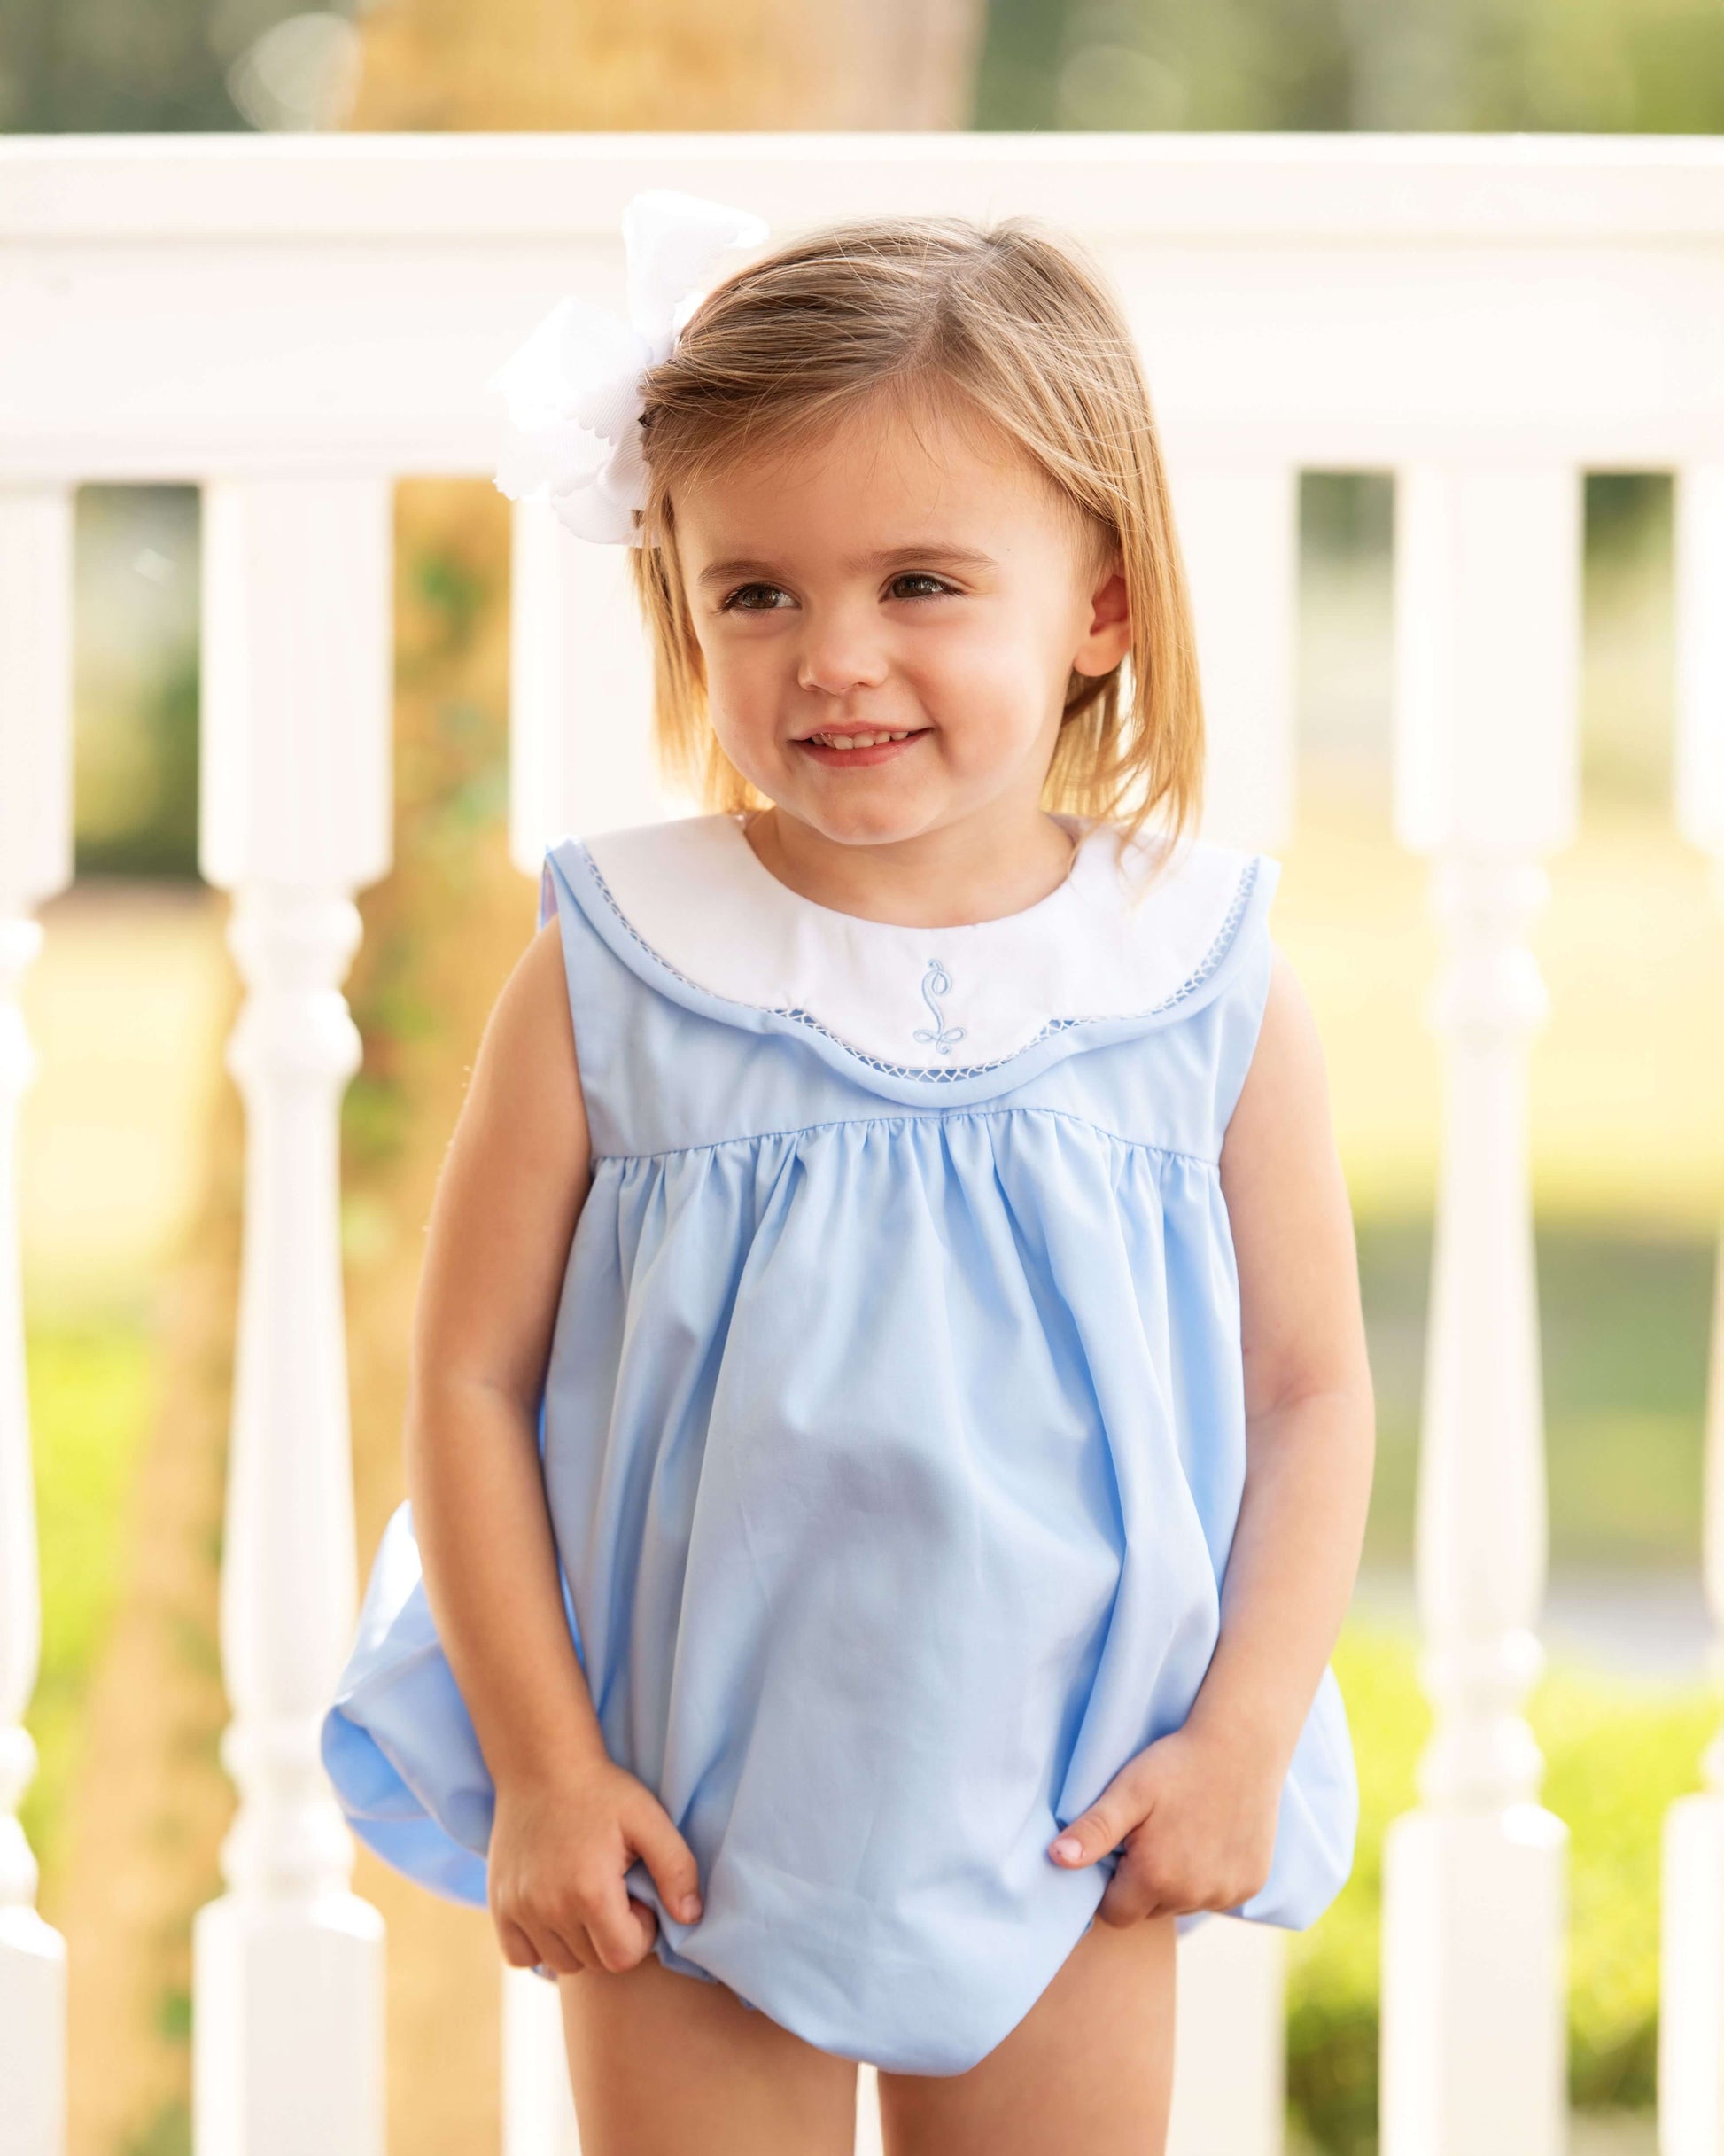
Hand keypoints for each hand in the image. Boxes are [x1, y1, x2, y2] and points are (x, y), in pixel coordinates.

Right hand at [488, 1754, 702, 1976]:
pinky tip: (556, 1910)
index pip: (624, 1956)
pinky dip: (541, 1945)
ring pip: (561, 1962)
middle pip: (594, 1961)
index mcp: (589, 1892)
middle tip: (614, 1890)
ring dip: (580, 1941)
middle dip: (613, 1934)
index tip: (637, 1895)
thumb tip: (690, 1917)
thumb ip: (678, 1869)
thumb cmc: (602, 1791)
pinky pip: (522, 1957)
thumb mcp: (649, 1819)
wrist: (542, 1765)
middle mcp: (548, 1908)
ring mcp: (518, 1909)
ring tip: (587, 1895)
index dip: (641, 1931)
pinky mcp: (499, 1905)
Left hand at [1046, 1722, 1281, 1926]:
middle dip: (1142, 1883)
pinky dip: (1209, 1877)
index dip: (1109, 1886)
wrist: (1241, 1744)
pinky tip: (1209, 1837)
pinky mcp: (1252, 1885)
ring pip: (1184, 1904)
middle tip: (1149, 1835)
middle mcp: (1194, 1896)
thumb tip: (1055, 1859)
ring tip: (1181, 1832)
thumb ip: (1093, 1830)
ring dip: (1176, 1882)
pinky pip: (1217, 1896)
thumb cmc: (1177, 1764)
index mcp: (1157, 1877)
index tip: (1119, 1850)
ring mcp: (1227, 1893)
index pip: (1115, 1914)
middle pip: (1150, 1910)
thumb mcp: (1128, 1791)